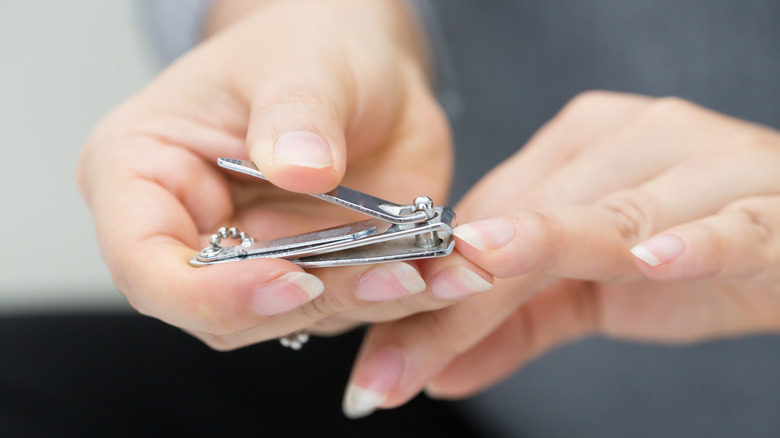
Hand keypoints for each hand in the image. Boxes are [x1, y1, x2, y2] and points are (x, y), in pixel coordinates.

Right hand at [77, 0, 488, 349]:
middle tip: (388, 274)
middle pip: (225, 312)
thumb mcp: (299, 61)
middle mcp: (193, 232)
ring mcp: (257, 260)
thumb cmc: (305, 46)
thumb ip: (295, 113)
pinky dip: (403, 294)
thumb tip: (300, 169)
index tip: (291, 279)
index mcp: (144, 176)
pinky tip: (448, 271)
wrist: (361, 63)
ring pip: (297, 317)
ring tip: (431, 271)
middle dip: (309, 302)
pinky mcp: (316, 270)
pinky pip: (351, 302)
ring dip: (367, 302)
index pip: (147, 267)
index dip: (212, 294)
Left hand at [342, 91, 779, 417]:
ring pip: (612, 213)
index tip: (380, 341)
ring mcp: (702, 164)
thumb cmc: (694, 253)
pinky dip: (693, 238)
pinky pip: (725, 220)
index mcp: (582, 147)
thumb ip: (515, 326)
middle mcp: (634, 139)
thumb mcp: (591, 293)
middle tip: (400, 357)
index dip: (432, 278)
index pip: (490, 216)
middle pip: (532, 216)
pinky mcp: (766, 203)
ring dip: (548, 249)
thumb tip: (438, 373)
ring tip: (482, 275)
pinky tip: (655, 259)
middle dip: (464, 290)